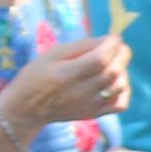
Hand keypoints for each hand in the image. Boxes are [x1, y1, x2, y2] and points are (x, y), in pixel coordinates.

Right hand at [0, 34, 126, 130]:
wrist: (27, 108)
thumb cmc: (36, 75)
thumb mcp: (52, 54)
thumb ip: (81, 46)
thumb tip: (107, 40)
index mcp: (68, 74)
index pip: (100, 59)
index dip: (112, 45)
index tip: (113, 37)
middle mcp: (82, 91)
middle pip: (114, 72)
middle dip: (122, 54)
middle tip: (118, 47)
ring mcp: (90, 105)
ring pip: (120, 86)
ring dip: (122, 70)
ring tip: (113, 63)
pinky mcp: (94, 114)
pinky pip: (120, 104)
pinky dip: (123, 91)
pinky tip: (114, 82)